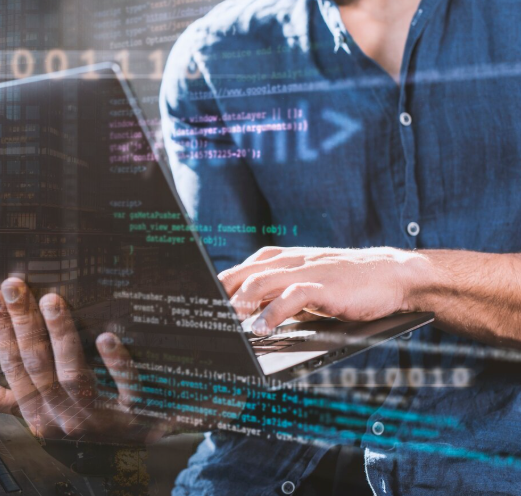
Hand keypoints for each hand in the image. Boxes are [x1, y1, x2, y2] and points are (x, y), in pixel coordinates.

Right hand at [0, 278, 166, 443]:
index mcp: (39, 414)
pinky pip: (125, 389)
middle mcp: (65, 417)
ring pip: (73, 376)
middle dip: (23, 324)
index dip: (2, 332)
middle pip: (39, 367)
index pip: (14, 368)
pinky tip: (107, 337)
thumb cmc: (83, 419)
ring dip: (61, 337)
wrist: (140, 437)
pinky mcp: (136, 412)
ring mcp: (100, 417)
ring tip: (52, 301)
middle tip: (14, 286)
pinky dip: (116, 364)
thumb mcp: (37, 412)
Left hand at [219, 246, 426, 335]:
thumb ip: (275, 295)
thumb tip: (244, 315)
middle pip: (241, 275)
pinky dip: (273, 314)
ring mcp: (305, 271)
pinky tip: (262, 329)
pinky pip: (291, 296)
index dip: (214, 289)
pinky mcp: (324, 286)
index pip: (236, 272)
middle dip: (218, 298)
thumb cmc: (345, 284)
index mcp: (278, 259)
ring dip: (239, 305)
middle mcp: (287, 261)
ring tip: (226, 324)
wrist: (391, 275)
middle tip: (203, 320)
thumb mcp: (303, 286)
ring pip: (260, 283)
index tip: (196, 308)